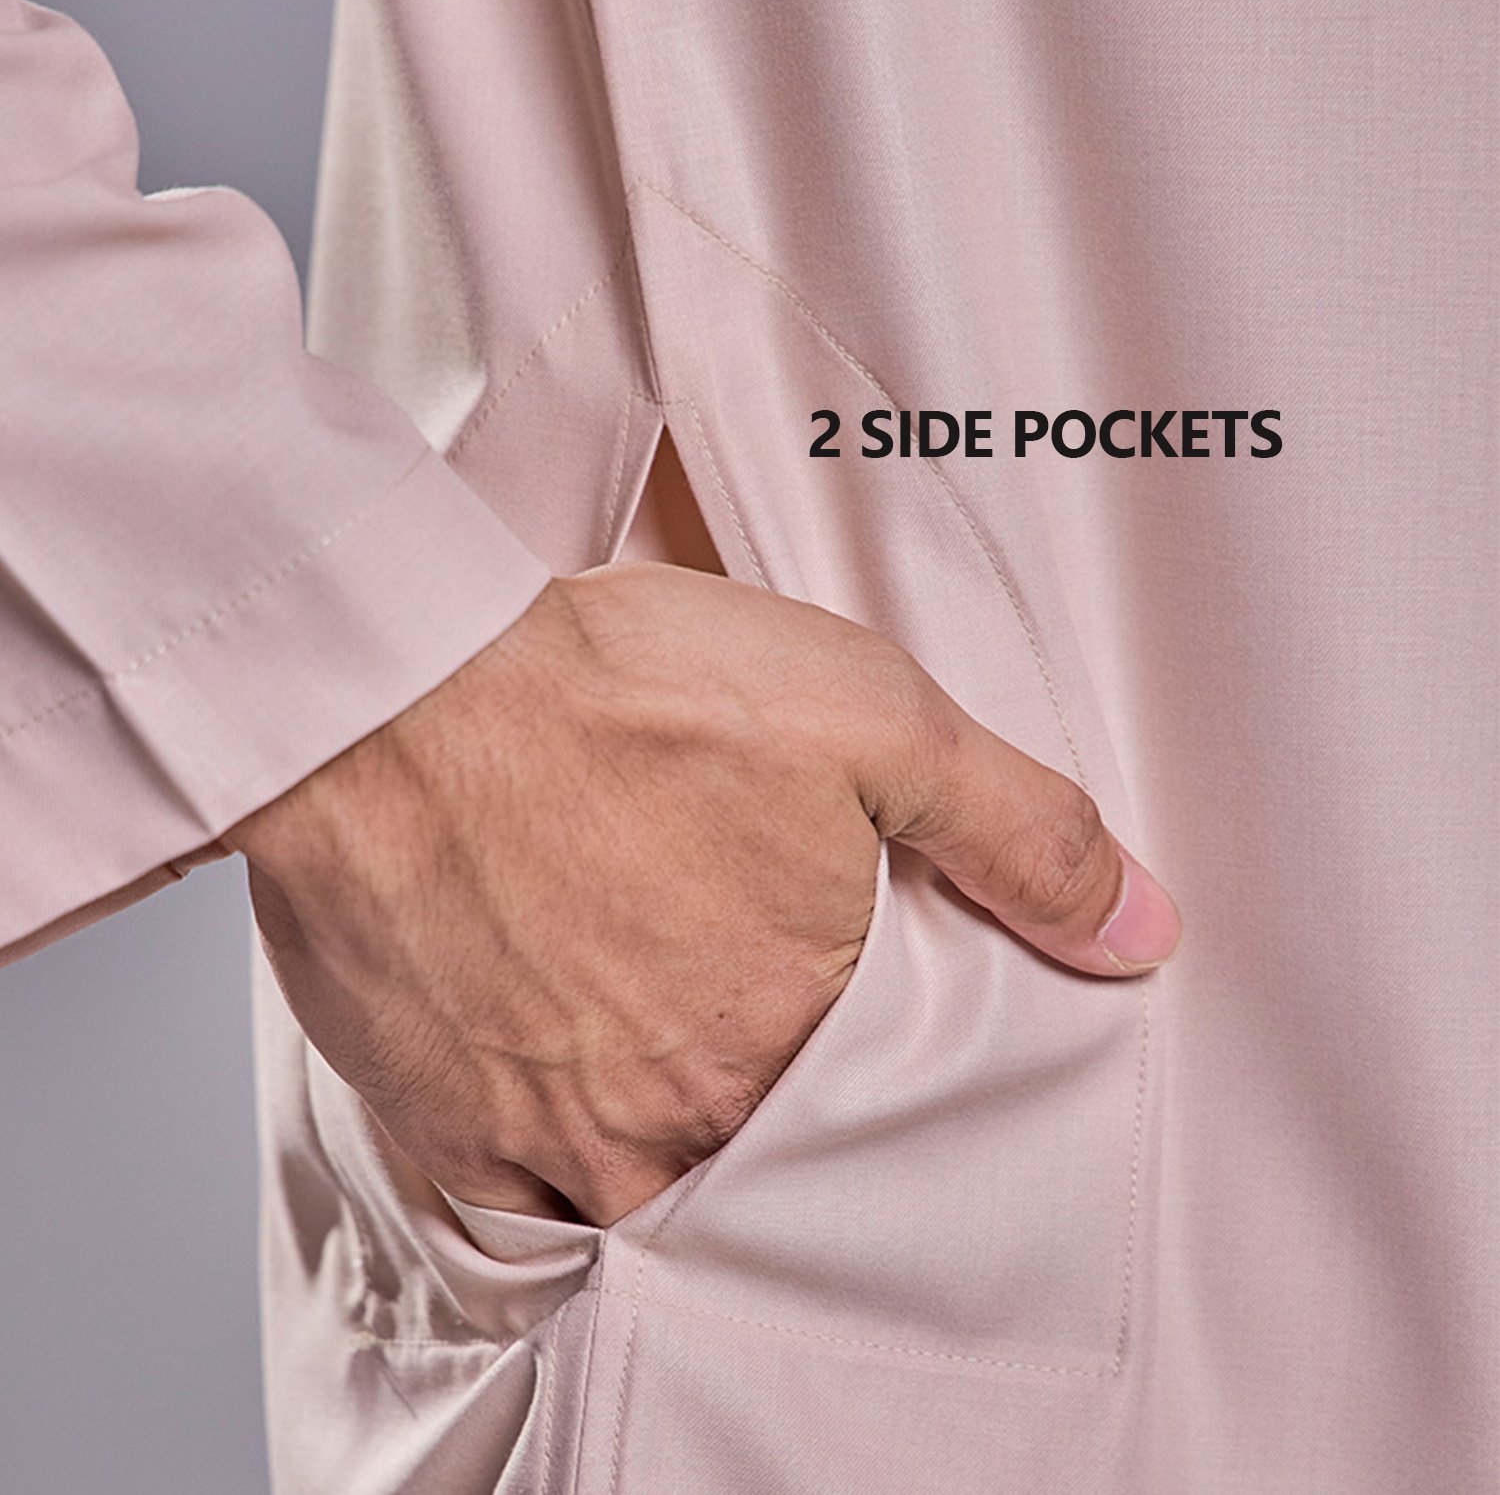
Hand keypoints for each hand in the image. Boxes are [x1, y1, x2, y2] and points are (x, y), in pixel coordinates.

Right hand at [223, 563, 1179, 1226]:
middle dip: (786, 1119)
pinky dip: (562, 1178)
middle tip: (764, 1052)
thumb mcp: (868, 721)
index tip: (868, 1037)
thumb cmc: (625, 696)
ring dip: (678, 1152)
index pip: (894, 1117)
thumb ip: (1017, 833)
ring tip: (673, 1076)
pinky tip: (571, 1112)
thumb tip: (1146, 934)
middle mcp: (687, 1115)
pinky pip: (529, 1209)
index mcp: (802, 1031)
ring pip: (655, 1197)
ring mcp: (560, 1139)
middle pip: (770, 1163)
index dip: (894, 1079)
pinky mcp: (449, 1129)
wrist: (395, 696)